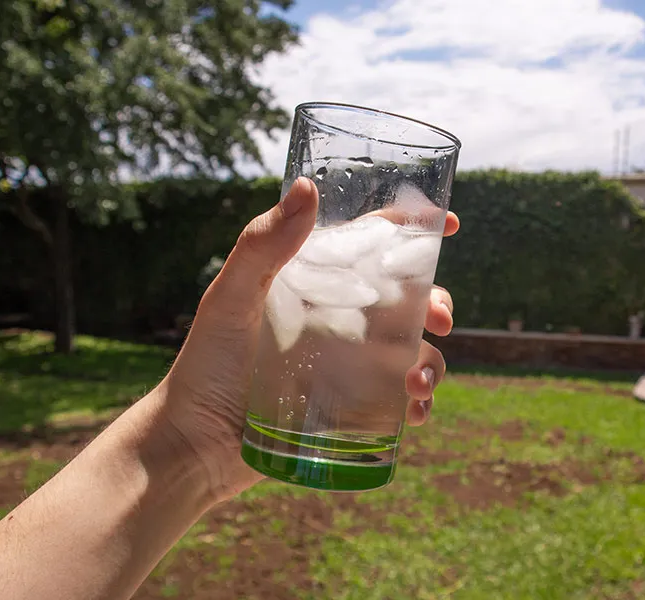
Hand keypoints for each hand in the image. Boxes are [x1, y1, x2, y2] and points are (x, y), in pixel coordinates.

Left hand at [158, 177, 457, 501]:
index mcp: (316, 284)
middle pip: (408, 300)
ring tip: (417, 384)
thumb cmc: (206, 364)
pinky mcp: (354, 408)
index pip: (372, 245)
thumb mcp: (231, 300)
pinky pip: (400, 400)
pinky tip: (414, 413)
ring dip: (432, 362)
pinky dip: (419, 404)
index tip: (449, 223)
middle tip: (439, 317)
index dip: (413, 230)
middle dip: (437, 302)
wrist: (196, 444)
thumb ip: (262, 246)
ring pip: (414, 352)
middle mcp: (340, 320)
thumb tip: (306, 187)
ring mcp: (350, 366)